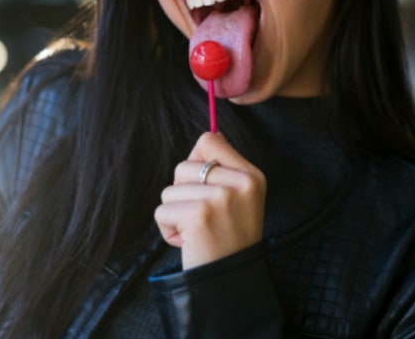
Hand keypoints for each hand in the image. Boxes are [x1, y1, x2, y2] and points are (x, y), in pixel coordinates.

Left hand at [154, 131, 265, 268]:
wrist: (229, 280)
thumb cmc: (227, 239)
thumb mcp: (239, 199)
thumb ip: (224, 168)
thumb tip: (210, 135)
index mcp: (252, 175)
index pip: (209, 140)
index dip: (197, 162)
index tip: (206, 189)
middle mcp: (241, 183)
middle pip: (183, 166)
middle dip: (182, 194)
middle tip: (204, 218)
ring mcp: (221, 198)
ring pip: (169, 190)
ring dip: (174, 214)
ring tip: (197, 231)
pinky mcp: (199, 215)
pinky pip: (162, 211)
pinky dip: (168, 230)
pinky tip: (189, 242)